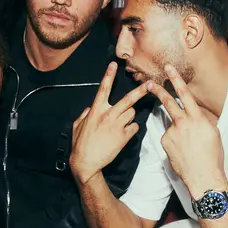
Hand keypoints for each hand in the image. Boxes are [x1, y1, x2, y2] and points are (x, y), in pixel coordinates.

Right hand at [70, 62, 147, 184]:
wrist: (87, 162)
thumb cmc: (81, 144)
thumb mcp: (77, 125)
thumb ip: (84, 114)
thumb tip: (90, 108)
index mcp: (95, 110)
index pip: (103, 89)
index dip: (109, 75)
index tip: (114, 65)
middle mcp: (108, 115)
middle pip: (128, 99)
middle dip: (140, 91)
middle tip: (150, 84)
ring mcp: (117, 126)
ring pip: (132, 113)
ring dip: (129, 116)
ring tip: (121, 124)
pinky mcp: (123, 137)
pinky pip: (134, 127)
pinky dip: (131, 129)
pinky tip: (123, 134)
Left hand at [146, 65, 225, 197]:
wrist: (203, 176)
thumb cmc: (212, 156)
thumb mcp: (213, 132)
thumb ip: (201, 120)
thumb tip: (195, 115)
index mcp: (197, 118)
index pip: (185, 94)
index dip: (176, 80)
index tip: (168, 69)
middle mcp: (183, 123)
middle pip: (167, 103)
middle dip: (158, 91)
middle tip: (149, 83)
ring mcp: (172, 133)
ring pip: (172, 124)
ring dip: (177, 130)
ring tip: (189, 145)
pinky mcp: (165, 142)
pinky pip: (169, 137)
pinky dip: (174, 141)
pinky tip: (182, 151)